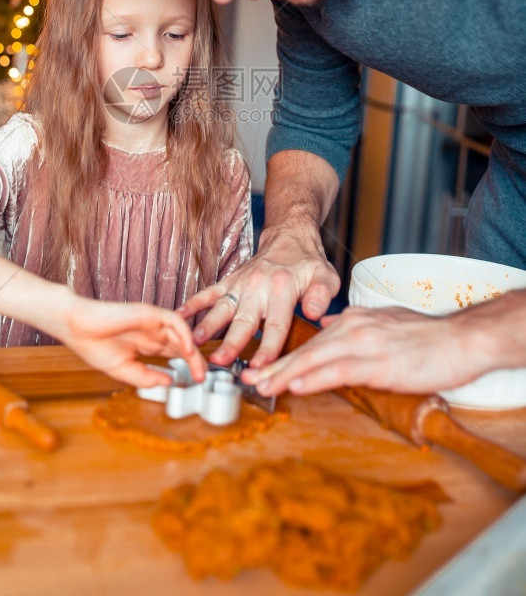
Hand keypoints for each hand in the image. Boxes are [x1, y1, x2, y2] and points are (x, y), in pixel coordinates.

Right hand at [62, 299, 206, 387]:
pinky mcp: (149, 313)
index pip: (175, 355)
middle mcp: (153, 332)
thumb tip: (169, 382)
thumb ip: (146, 377)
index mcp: (148, 345)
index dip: (187, 367)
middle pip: (182, 346)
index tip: (195, 383)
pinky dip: (183, 334)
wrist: (76, 328)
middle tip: (203, 379)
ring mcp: (153, 322)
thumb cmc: (94, 346)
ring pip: (182, 334)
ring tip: (199, 369)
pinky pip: (173, 321)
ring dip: (193, 351)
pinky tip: (187, 350)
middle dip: (195, 362)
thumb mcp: (123, 370)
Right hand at [178, 223, 339, 368]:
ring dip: (207, 326)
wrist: (289, 236)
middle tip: (220, 362)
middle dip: (231, 343)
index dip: (268, 348)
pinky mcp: (230, 281)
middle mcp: (259, 287)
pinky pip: (209, 293)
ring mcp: (241, 284)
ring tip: (193, 342)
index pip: (276, 325)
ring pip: (222, 308)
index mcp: (283, 289)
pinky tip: (179, 315)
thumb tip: (315, 313)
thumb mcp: (326, 276)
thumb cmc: (308, 262)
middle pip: (243, 321)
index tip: (260, 367)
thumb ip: (322, 295)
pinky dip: (193, 304)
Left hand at [241, 305, 487, 396]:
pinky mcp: (379, 363)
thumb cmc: (427, 337)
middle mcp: (353, 328)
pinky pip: (339, 370)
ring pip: (314, 360)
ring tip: (261, 387)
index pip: (311, 342)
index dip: (284, 357)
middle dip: (274, 367)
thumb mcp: (384, 324)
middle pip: (305, 351)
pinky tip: (297, 385)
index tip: (262, 369)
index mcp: (353, 320)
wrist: (460, 339)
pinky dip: (315, 378)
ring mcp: (364, 344)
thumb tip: (328, 330)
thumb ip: (355, 328)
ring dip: (284, 375)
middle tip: (247, 379)